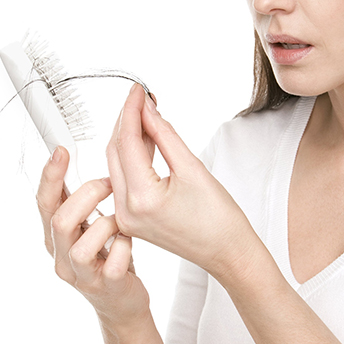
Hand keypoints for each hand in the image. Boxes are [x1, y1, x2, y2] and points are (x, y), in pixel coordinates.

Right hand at [36, 148, 150, 326]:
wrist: (122, 301)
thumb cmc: (107, 254)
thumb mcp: (90, 225)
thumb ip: (82, 200)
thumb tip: (81, 159)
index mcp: (56, 236)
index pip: (44, 203)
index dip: (50, 176)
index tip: (61, 151)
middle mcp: (62, 257)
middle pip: (60, 221)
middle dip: (88, 194)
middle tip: (110, 184)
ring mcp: (81, 276)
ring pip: (82, 246)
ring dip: (107, 224)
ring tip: (121, 222)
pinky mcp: (105, 287)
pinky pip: (112, 264)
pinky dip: (124, 247)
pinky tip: (129, 242)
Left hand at [106, 85, 262, 283]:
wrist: (227, 252)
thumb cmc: (218, 218)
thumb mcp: (193, 168)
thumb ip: (164, 135)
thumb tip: (147, 110)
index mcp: (141, 199)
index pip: (127, 142)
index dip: (132, 111)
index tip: (138, 90)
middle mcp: (125, 210)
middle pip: (115, 152)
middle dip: (127, 121)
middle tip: (141, 97)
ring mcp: (126, 217)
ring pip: (117, 164)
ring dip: (129, 137)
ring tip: (146, 113)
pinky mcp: (131, 218)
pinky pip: (125, 179)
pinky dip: (133, 156)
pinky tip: (146, 139)